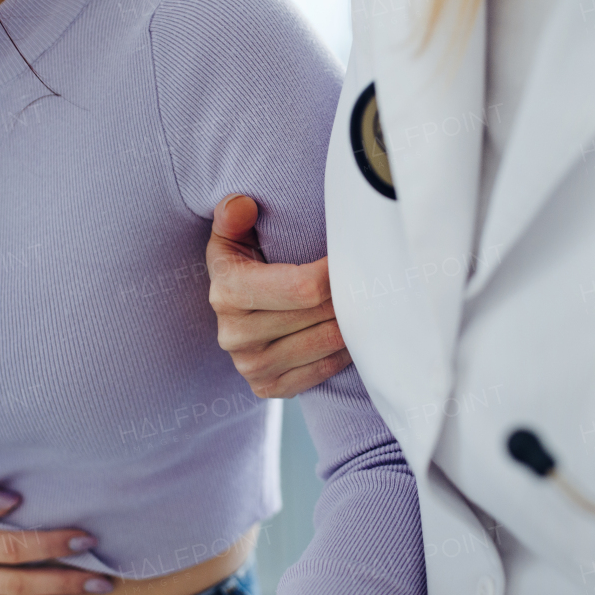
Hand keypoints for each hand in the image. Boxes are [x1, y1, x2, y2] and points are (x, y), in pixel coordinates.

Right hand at [206, 194, 350, 397]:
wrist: (238, 313)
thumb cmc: (246, 264)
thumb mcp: (234, 235)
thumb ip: (234, 215)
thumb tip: (242, 206)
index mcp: (228, 292)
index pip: (304, 288)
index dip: (337, 272)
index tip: (355, 256)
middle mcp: (234, 335)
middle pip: (320, 314)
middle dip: (347, 295)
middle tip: (366, 280)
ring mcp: (251, 366)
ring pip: (327, 342)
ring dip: (351, 322)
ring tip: (360, 302)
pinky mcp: (267, 388)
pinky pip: (324, 370)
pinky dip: (343, 350)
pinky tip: (346, 331)